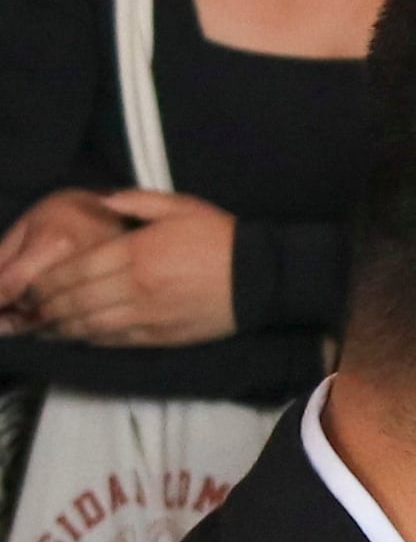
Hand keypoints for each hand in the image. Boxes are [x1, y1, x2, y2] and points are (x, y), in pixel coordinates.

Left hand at [19, 190, 236, 345]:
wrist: (262, 277)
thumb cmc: (220, 238)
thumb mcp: (178, 206)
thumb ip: (135, 201)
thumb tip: (102, 201)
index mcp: (135, 252)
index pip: (75, 270)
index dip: (47, 281)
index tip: (30, 286)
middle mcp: (136, 287)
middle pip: (76, 301)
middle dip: (46, 308)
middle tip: (28, 310)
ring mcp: (149, 314)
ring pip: (91, 325)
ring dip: (62, 328)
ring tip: (44, 328)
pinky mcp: (163, 334)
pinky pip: (118, 340)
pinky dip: (92, 339)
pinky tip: (79, 336)